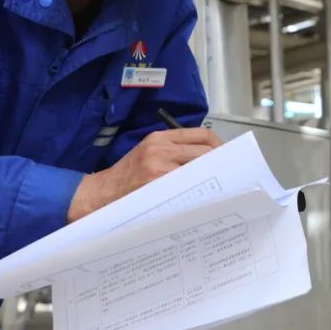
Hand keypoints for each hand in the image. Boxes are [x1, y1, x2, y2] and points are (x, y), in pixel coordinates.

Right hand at [67, 127, 220, 222]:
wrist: (102, 192)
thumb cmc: (127, 174)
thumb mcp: (148, 152)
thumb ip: (173, 150)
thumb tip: (206, 156)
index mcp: (159, 138)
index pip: (200, 134)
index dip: (218, 144)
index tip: (225, 155)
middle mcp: (160, 148)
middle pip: (204, 150)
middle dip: (220, 162)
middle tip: (228, 173)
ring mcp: (158, 166)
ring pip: (198, 168)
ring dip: (211, 177)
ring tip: (217, 185)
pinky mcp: (156, 184)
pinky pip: (186, 185)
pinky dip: (196, 189)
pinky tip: (201, 196)